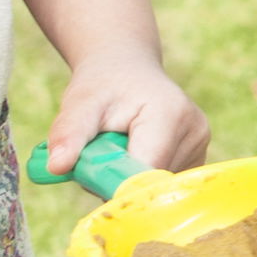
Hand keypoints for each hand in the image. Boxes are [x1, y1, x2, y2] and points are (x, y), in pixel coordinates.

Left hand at [41, 57, 209, 177]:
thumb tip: (56, 167)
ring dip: (127, 179)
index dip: (115, 184)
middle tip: (98, 154)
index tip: (89, 180)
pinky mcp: (196, 159)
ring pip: (156, 187)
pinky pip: (162, 184)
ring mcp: (200, 147)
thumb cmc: (102, 85)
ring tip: (116, 149)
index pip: (145, 171)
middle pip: (151, 182)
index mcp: (170, 115)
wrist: (125, 69)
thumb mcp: (80, 103)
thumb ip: (68, 134)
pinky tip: (131, 154)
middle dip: (117, 180)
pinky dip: (139, 178)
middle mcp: (195, 132)